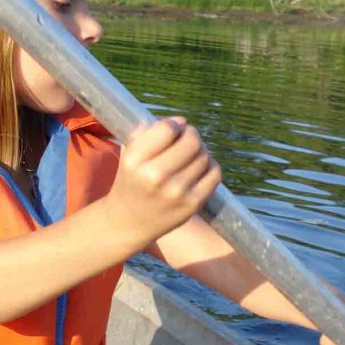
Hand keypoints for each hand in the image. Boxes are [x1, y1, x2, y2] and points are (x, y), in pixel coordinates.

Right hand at [105, 116, 221, 247]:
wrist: (130, 221)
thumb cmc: (132, 181)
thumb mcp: (129, 154)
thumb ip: (148, 132)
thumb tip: (180, 122)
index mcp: (135, 160)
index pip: (168, 128)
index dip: (175, 125)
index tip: (173, 130)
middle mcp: (155, 176)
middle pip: (192, 141)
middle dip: (191, 135)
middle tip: (186, 140)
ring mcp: (176, 192)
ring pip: (205, 156)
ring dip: (201, 151)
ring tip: (190, 156)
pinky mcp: (192, 204)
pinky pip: (215, 173)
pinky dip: (210, 166)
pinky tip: (199, 169)